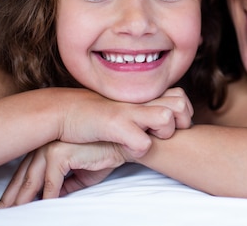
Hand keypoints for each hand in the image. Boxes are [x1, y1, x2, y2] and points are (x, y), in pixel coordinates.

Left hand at [0, 140, 126, 207]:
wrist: (121, 144)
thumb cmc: (102, 156)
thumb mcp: (77, 175)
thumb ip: (61, 184)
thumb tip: (49, 198)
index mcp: (45, 148)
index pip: (24, 173)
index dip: (13, 192)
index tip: (6, 207)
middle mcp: (44, 146)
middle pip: (22, 177)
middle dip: (11, 199)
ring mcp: (50, 148)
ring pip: (31, 181)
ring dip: (22, 201)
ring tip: (14, 216)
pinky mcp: (60, 153)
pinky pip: (50, 183)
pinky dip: (46, 198)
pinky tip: (43, 208)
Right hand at [56, 87, 193, 157]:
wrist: (64, 111)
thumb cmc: (97, 116)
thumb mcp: (126, 110)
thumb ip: (145, 113)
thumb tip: (168, 125)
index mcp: (144, 95)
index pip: (182, 96)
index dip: (182, 115)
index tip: (171, 127)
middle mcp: (140, 99)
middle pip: (182, 103)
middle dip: (180, 123)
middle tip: (164, 134)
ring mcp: (128, 110)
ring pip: (166, 119)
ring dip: (162, 134)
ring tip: (148, 139)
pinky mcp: (114, 123)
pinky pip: (143, 142)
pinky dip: (139, 150)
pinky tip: (128, 150)